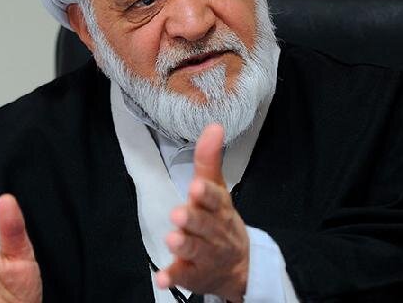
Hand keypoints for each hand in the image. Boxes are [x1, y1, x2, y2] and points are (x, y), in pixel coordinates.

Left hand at [156, 124, 249, 301]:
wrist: (240, 265)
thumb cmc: (222, 220)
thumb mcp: (217, 189)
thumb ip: (209, 160)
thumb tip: (213, 125)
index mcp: (220, 208)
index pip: (216, 199)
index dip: (207, 194)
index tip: (196, 187)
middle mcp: (215, 231)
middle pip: (205, 225)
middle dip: (193, 220)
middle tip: (179, 214)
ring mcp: (206, 255)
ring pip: (195, 250)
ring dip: (184, 245)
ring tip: (172, 239)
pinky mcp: (194, 275)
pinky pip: (184, 276)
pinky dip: (173, 276)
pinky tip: (162, 277)